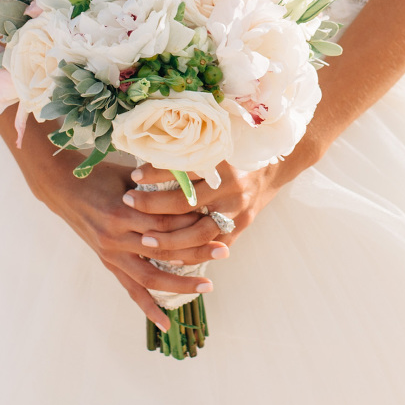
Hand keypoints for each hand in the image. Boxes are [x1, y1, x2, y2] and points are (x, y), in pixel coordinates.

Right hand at [20, 134, 217, 331]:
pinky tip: (166, 323)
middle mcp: (116, 235)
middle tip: (225, 251)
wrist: (63, 188)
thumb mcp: (130, 175)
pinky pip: (130, 289)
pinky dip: (148, 307)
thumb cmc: (101, 175)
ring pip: (150, 275)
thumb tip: (196, 188)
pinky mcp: (108, 263)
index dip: (192, 223)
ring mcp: (111, 253)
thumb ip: (158, 185)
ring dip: (180, 283)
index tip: (218, 221)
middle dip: (196, 252)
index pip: (166, 222)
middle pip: (164, 249)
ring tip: (207, 285)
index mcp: (124, 209)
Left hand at [123, 158, 284, 265]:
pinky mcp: (241, 227)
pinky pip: (212, 247)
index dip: (155, 174)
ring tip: (144, 239)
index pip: (182, 170)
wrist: (276, 167)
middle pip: (184, 203)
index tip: (133, 175)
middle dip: (152, 206)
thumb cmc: (241, 153)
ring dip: (168, 239)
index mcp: (223, 163)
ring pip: (197, 234)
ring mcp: (237, 211)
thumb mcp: (219, 146)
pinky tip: (170, 258)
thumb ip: (192, 153)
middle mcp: (230, 188)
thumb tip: (152, 155)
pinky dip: (191, 254)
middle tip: (128, 204)